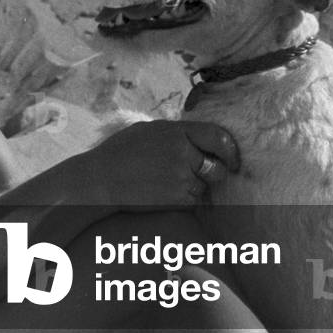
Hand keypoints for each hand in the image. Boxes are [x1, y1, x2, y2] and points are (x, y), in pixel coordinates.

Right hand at [85, 120, 238, 207]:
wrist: (99, 180)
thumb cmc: (119, 153)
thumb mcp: (147, 130)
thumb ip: (175, 132)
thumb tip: (197, 135)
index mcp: (177, 131)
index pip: (219, 137)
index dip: (231, 150)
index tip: (233, 161)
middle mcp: (183, 152)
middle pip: (217, 167)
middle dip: (213, 174)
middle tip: (200, 176)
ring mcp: (181, 177)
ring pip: (204, 187)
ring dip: (193, 188)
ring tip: (167, 184)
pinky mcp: (178, 199)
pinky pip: (192, 201)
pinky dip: (183, 201)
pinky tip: (162, 195)